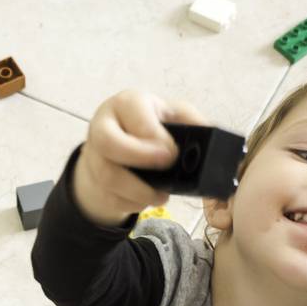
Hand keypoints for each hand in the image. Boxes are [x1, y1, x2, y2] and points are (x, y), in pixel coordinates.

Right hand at [73, 89, 206, 225]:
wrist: (120, 148)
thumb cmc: (149, 127)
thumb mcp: (172, 116)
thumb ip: (192, 121)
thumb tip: (213, 136)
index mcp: (127, 103)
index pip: (133, 112)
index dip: (153, 134)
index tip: (172, 153)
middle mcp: (104, 125)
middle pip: (108, 141)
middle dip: (139, 157)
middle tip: (165, 167)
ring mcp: (94, 154)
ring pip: (107, 175)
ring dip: (138, 190)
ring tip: (161, 195)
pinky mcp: (93, 180)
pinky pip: (109, 196)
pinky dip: (132, 202)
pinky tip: (147, 199)